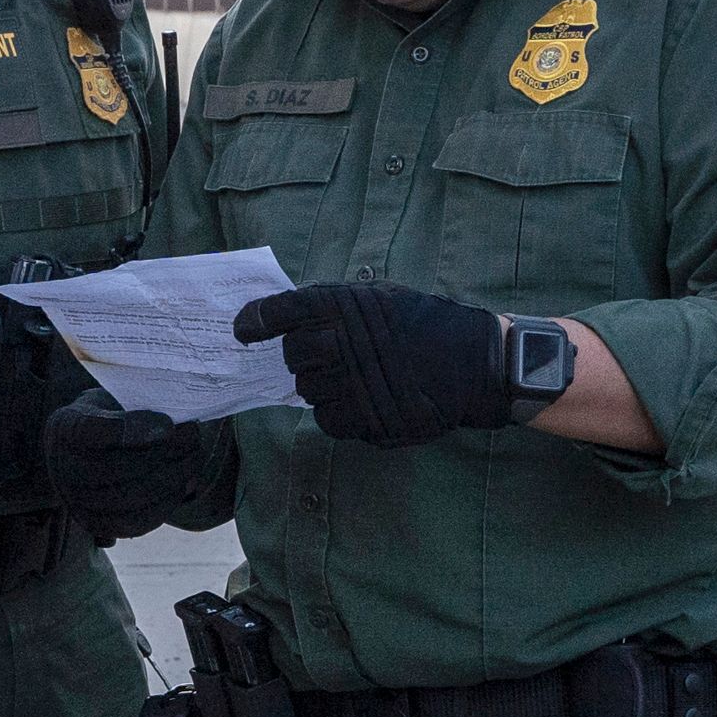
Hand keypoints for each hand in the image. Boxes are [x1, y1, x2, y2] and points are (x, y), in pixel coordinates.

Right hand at [45, 393, 215, 542]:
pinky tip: (183, 483)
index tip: (169, 424)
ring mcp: (78, 502)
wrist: (81, 454)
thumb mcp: (111, 399)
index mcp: (66, 428)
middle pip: (118, 468)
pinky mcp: (97, 525)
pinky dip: (166, 504)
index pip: (92, 431)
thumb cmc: (104, 418)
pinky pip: (136, 521)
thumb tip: (174, 422)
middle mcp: (65, 469)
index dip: (131, 429)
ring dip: (172, 478)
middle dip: (165, 453)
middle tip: (193, 437)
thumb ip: (135, 407)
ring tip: (193, 458)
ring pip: (132, 497)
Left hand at [236, 277, 515, 447]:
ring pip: (308, 389)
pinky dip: (338, 411)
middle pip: (292, 355)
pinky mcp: (366, 418)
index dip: (257, 320)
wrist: (473, 362)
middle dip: (300, 355)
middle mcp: (344, 341)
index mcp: (345, 305)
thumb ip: (332, 306)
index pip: (284, 311)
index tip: (243, 329)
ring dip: (322, 385)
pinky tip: (363, 399)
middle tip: (325, 355)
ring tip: (355, 377)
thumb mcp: (379, 297)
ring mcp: (353, 383)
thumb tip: (281, 317)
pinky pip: (328, 419)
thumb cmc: (423, 325)